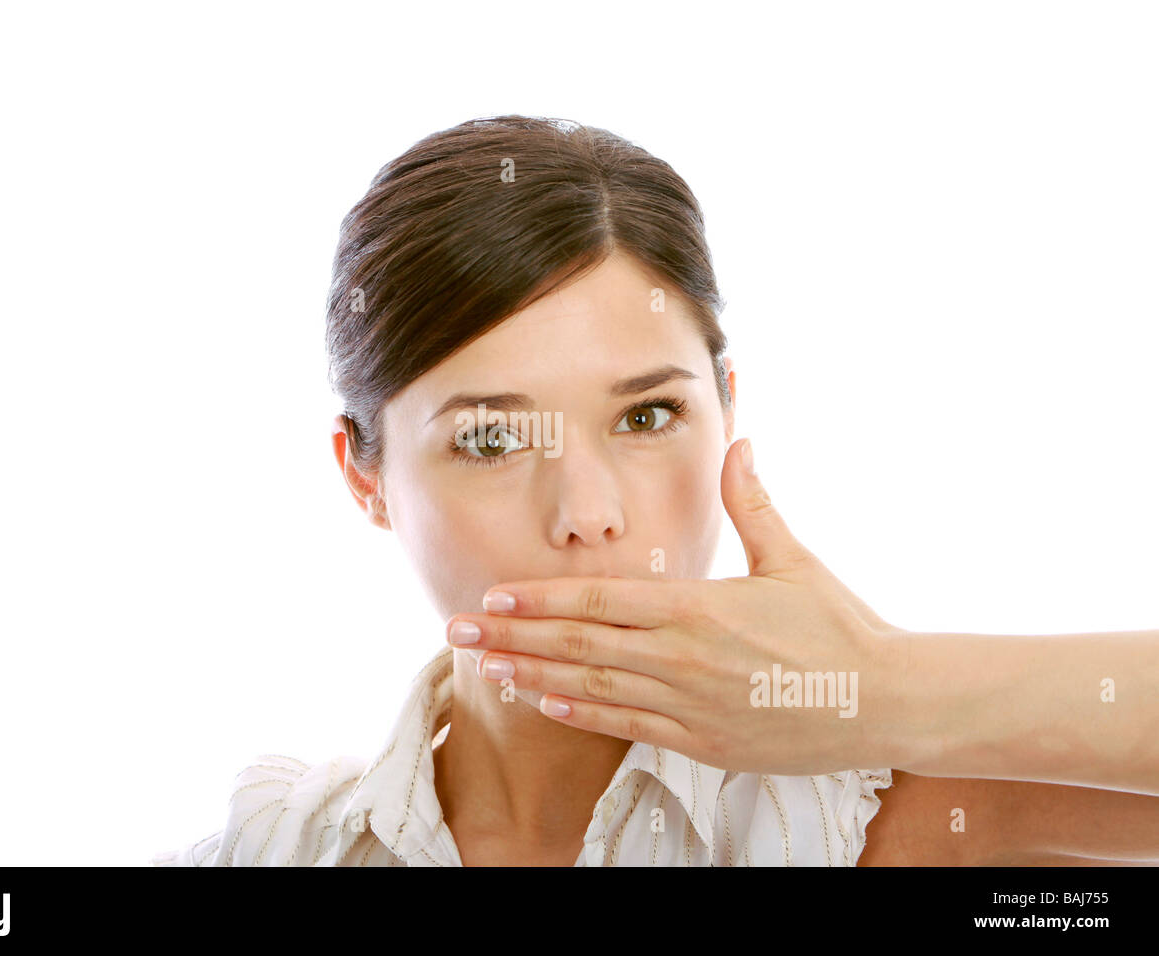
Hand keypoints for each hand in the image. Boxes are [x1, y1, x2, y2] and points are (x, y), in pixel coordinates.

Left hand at [444, 438, 908, 775]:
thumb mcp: (793, 557)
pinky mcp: (704, 742)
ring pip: (593, 688)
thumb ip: (752, 502)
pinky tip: (544, 703)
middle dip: (513, 638)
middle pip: (580, 645)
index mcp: (700, 608)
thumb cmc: (841, 627)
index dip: (541, 599)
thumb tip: (739, 441)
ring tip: (486, 667)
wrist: (888, 701)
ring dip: (533, 676)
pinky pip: (628, 727)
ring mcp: (691, 705)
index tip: (493, 596)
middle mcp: (685, 657)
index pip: (601, 602)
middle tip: (455, 633)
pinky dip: (582, 715)